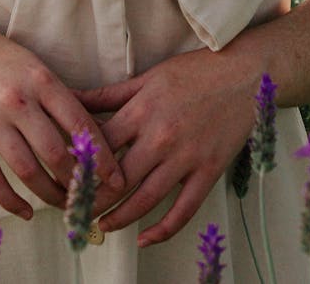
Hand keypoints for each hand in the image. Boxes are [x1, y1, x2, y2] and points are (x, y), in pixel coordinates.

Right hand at [0, 6, 124, 219]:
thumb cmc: (1, 58)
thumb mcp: (36, 68)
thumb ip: (62, 98)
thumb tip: (97, 133)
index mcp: (41, 80)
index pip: (79, 124)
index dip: (102, 156)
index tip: (116, 179)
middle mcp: (18, 100)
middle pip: (55, 153)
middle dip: (77, 182)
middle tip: (91, 198)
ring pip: (27, 170)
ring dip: (49, 195)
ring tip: (64, 206)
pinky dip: (11, 201)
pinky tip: (26, 212)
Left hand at [78, 47, 258, 246]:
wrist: (243, 73)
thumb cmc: (194, 71)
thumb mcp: (147, 77)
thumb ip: (107, 94)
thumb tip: (69, 97)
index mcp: (142, 110)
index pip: (101, 146)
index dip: (80, 165)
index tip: (66, 178)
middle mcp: (161, 136)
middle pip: (118, 179)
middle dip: (94, 199)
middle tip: (77, 211)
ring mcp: (186, 157)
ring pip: (145, 199)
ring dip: (120, 218)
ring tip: (102, 225)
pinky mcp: (209, 171)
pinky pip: (183, 210)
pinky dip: (163, 230)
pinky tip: (145, 238)